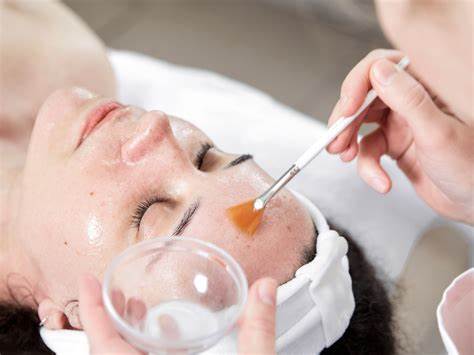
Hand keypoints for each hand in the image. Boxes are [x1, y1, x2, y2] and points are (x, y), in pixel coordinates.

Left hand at [79, 274, 276, 354]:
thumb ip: (258, 332)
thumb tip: (264, 291)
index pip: (106, 348)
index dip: (91, 312)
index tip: (87, 283)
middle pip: (110, 354)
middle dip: (110, 318)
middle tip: (114, 292)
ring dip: (127, 335)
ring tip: (135, 309)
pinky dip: (145, 352)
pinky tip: (166, 339)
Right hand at [327, 49, 473, 223]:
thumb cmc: (472, 168)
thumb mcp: (438, 132)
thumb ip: (409, 99)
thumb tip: (379, 71)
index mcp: (428, 85)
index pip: (382, 66)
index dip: (358, 84)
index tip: (347, 107)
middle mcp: (412, 99)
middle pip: (364, 97)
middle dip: (346, 119)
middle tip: (335, 139)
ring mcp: (402, 122)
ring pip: (361, 123)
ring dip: (349, 141)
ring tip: (344, 156)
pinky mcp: (395, 144)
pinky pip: (369, 150)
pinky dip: (368, 167)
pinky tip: (379, 180)